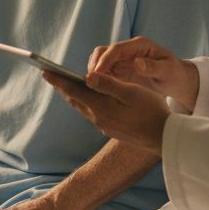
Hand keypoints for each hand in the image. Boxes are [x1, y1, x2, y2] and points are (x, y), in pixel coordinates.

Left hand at [43, 71, 170, 152]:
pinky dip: (85, 102)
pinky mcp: (111, 129)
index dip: (58, 80)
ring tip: (65, 85)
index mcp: (101, 107)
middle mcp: (98, 118)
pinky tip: (87, 99)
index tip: (44, 72)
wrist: (164, 138)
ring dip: (73, 95)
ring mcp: (104, 126)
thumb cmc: (151, 111)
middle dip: (62, 87)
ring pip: (82, 107)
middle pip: (75, 99)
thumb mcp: (131, 92)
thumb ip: (107, 84)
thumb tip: (86, 76)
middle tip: (50, 76)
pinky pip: (92, 113)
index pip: (74, 90)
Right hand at [88, 37, 198, 109]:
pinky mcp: (119, 69)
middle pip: (103, 52)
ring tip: (92, 88)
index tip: (97, 74)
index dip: (105, 60)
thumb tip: (138, 63)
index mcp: (139, 45)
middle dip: (95, 66)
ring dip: (94, 73)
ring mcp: (122, 59)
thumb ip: (153, 67)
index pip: (116, 49)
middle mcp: (127, 50)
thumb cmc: (174, 74)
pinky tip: (98, 91)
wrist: (175, 80)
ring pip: (100, 61)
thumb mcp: (167, 71)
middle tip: (91, 82)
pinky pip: (103, 72)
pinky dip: (98, 80)